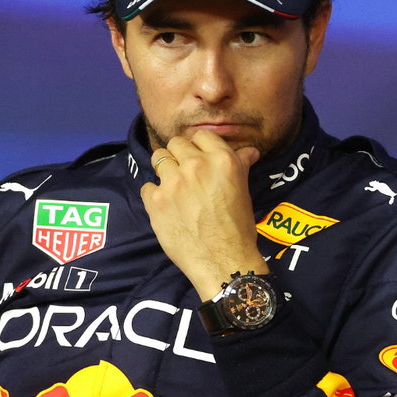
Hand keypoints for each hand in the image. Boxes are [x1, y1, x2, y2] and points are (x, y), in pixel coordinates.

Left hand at [141, 131, 268, 298]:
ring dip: (165, 170)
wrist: (222, 260)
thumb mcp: (244, 192)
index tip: (202, 157)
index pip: (202, 135)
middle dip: (180, 155)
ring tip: (174, 187)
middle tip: (187, 173)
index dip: (201, 146)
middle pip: (176, 143)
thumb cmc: (238, 228)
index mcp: (222, 161)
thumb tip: (249, 151)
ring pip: (158, 158)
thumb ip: (240, 166)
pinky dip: (155, 195)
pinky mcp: (155, 200)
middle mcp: (196, 166)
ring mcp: (172, 182)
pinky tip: (167, 207)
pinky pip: (147, 186)